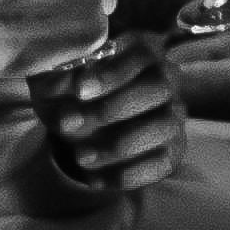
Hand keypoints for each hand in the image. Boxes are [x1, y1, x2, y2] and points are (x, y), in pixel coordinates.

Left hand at [33, 35, 185, 194]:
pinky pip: (161, 163)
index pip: (139, 55)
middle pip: (159, 87)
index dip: (111, 74)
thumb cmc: (73, 93)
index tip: (79, 91)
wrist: (84, 124)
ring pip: (164, 126)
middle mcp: (165, 80)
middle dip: (112, 109)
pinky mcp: (172, 149)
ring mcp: (172, 115)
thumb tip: (62, 88)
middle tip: (71, 124)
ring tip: (80, 156)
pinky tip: (95, 178)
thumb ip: (57, 80)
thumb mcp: (57, 82)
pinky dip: (127, 174)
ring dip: (119, 145)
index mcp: (141, 52)